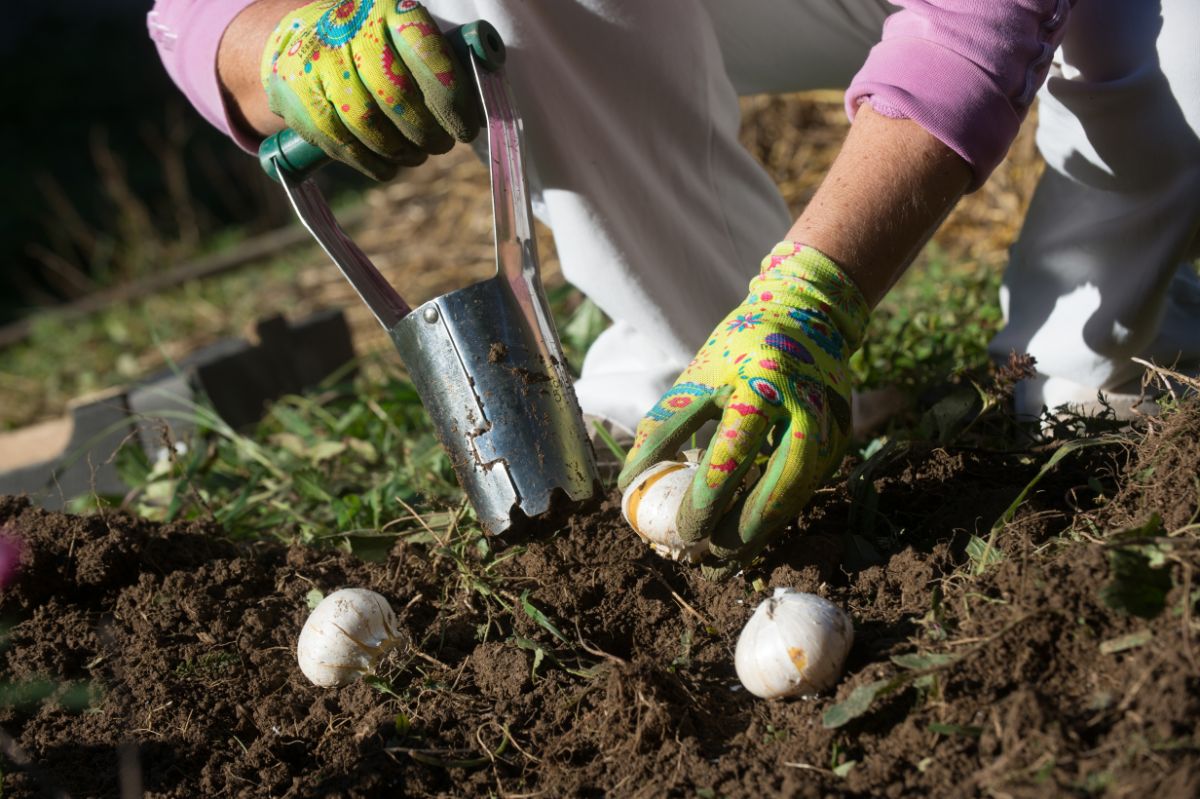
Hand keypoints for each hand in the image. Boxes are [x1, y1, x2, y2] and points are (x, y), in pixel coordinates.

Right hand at [260, 0, 477, 178]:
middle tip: (441, 146)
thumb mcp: (405, 38)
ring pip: (368, 124)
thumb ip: (439, 65)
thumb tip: (476, 112)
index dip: (452, 99)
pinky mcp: (298, 96)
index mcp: (390, 10)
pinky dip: (371, 163)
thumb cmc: (372, 46)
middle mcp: (351, 29)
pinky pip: (341, 142)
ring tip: (416, 155)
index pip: (428, 54)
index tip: (466, 128)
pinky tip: (388, 166)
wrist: (297, 39)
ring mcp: (320, 62)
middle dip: (427, 132)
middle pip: (397, 95)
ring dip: (401, 151)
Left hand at [618, 242, 868, 564]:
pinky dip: (777, 514)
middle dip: (742, 529)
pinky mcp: (841, 438)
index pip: (731, 453)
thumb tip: (631, 482)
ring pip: (799, 493)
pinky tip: (751, 534)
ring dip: (763, 532)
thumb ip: (667, 424)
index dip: (705, 499)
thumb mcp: (701, 374)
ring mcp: (829, 424)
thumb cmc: (740, 345)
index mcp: (760, 381)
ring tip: (727, 559)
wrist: (809, 312)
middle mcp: (803, 404)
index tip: (681, 532)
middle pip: (777, 484)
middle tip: (708, 557)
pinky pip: (807, 487)